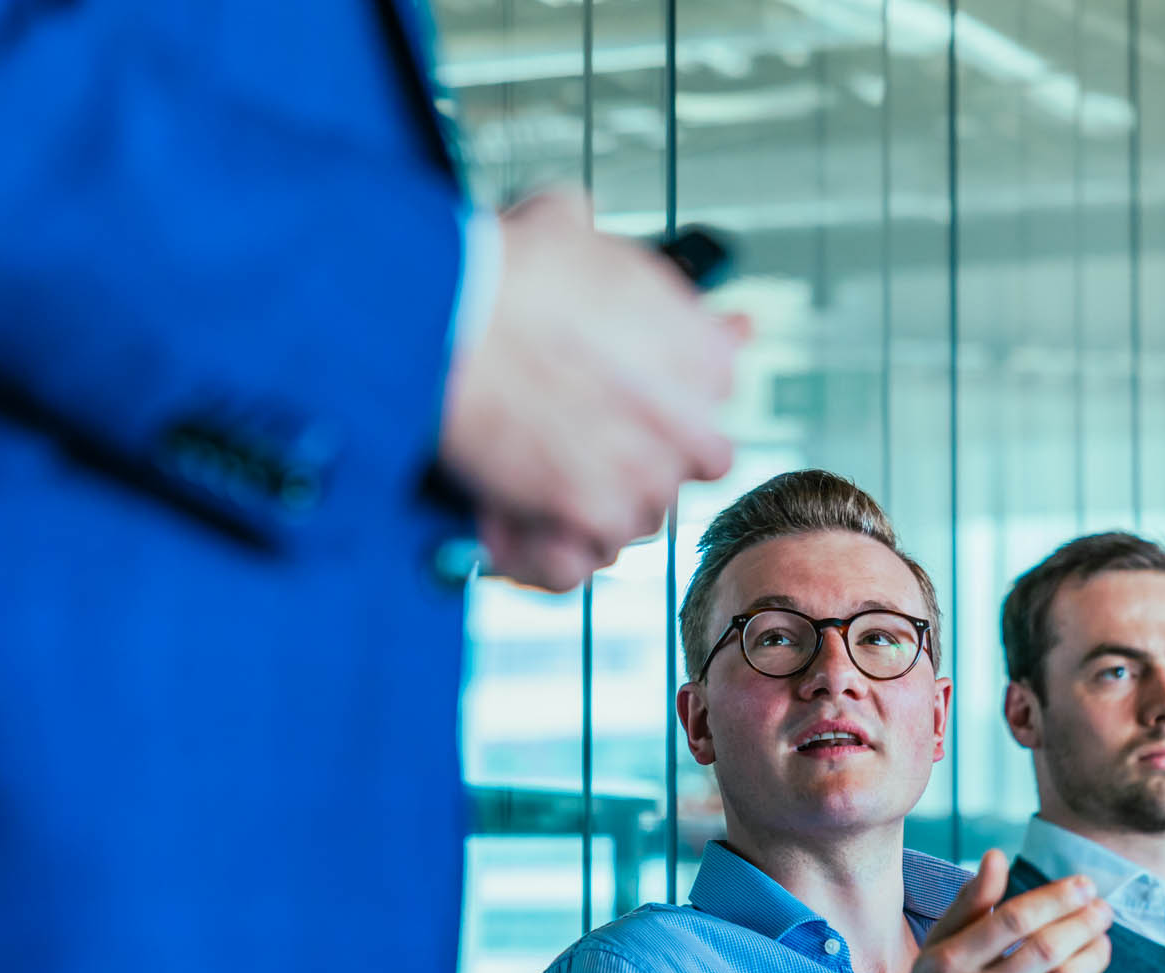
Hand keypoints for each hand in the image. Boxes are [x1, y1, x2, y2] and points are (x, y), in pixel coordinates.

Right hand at [439, 188, 744, 589]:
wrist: (449, 315)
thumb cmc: (504, 269)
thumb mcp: (570, 224)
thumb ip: (602, 252)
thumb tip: (586, 228)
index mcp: (702, 352)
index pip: (716, 392)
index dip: (667, 398)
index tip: (628, 398)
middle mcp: (690, 419)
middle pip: (693, 463)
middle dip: (647, 457)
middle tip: (588, 443)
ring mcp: (643, 473)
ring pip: (640, 517)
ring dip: (597, 505)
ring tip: (541, 479)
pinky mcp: (588, 513)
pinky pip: (584, 556)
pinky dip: (548, 549)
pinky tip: (515, 522)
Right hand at [874, 850, 1113, 972]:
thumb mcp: (939, 948)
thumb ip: (969, 903)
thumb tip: (996, 856)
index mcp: (948, 965)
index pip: (1013, 920)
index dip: (1056, 897)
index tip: (1085, 885)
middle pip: (1045, 950)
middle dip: (1084, 922)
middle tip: (1104, 908)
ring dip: (1094, 955)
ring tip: (1102, 939)